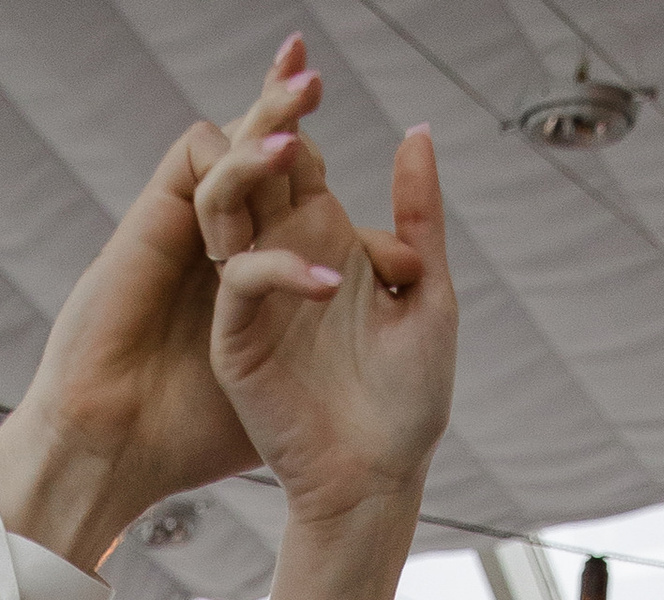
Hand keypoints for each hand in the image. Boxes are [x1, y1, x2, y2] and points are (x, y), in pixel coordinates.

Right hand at [0, 45, 337, 571]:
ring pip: (228, 153)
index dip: (313, 151)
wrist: (142, 454)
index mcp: (267, 273)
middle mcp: (229, 248)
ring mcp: (193, 241)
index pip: (293, 191)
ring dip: (263, 118)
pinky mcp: (159, 237)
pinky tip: (276, 169)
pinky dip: (233, 159)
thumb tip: (416, 236)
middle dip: (283, 101)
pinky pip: (194, 170)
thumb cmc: (214, 437)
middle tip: (310, 62)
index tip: (339, 118)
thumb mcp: (319, 364)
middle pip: (260, 155)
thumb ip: (386, 279)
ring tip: (306, 102)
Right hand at [195, 57, 455, 524]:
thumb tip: (416, 130)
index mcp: (323, 241)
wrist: (376, 481)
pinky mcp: (238, 342)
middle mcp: (282, 260)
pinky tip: (332, 281)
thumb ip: (420, 217)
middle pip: (259, 168)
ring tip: (290, 140)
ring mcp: (254, 300)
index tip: (305, 55)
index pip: (297, 158)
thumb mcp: (431, 297)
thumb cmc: (408, 403)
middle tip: (292, 67)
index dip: (294, 105)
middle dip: (269, 116)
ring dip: (253, 169)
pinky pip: (244, 282)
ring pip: (232, 210)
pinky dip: (280, 269)